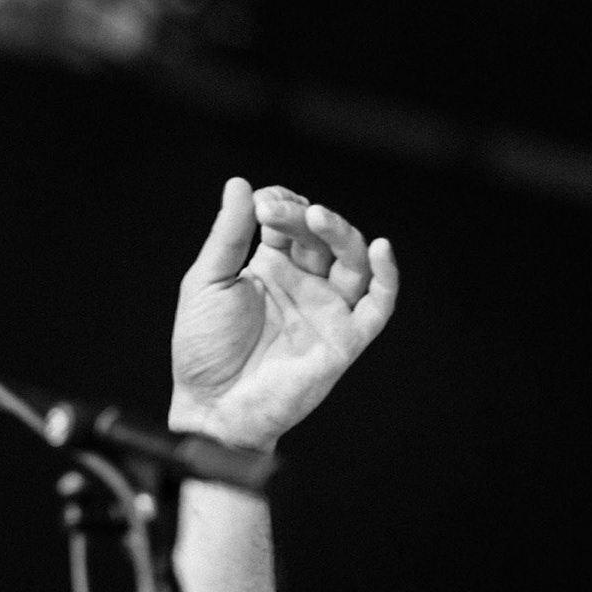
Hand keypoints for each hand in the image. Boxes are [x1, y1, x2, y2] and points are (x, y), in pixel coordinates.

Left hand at [169, 178, 397, 450]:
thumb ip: (228, 235)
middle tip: (278, 213)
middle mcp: (304, 284)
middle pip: (322, 235)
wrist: (212, 407)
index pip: (290, 222)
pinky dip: (386, 276)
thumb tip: (240, 183)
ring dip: (341, 233)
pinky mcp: (344, 339)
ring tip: (318, 218)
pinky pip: (378, 305)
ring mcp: (327, 310)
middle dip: (304, 217)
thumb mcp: (207, 283)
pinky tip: (380, 249)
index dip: (282, 205)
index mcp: (271, 267)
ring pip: (353, 261)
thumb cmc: (204, 350)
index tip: (262, 204)